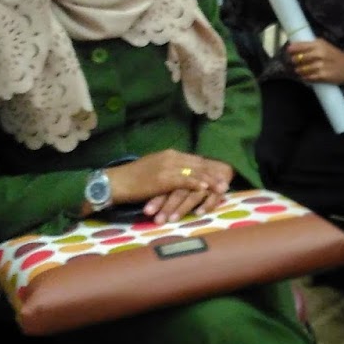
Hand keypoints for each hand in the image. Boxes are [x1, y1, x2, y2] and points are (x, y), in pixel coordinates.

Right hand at [107, 150, 233, 223]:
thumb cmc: (132, 179)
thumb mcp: (153, 170)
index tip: (220, 173)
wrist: (116, 182)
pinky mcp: (163, 178)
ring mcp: (167, 167)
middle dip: (213, 173)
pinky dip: (196, 184)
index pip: (194, 159)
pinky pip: (184, 180)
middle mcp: (170, 157)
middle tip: (227, 181)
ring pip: (194, 172)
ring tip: (222, 187)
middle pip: (198, 164)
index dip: (208, 167)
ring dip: (210, 180)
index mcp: (168, 154)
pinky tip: (206, 189)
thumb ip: (167, 170)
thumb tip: (179, 177)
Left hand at [286, 38, 343, 85]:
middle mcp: (319, 54)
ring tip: (301, 70)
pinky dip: (305, 77)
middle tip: (295, 62)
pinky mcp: (323, 76)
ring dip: (299, 70)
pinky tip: (307, 76)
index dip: (291, 50)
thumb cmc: (336, 56)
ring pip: (301, 69)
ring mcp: (321, 65)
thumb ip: (311, 46)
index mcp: (319, 44)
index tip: (289, 52)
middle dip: (294, 62)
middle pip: (297, 59)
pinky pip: (308, 77)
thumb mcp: (325, 46)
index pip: (298, 46)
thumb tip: (293, 47)